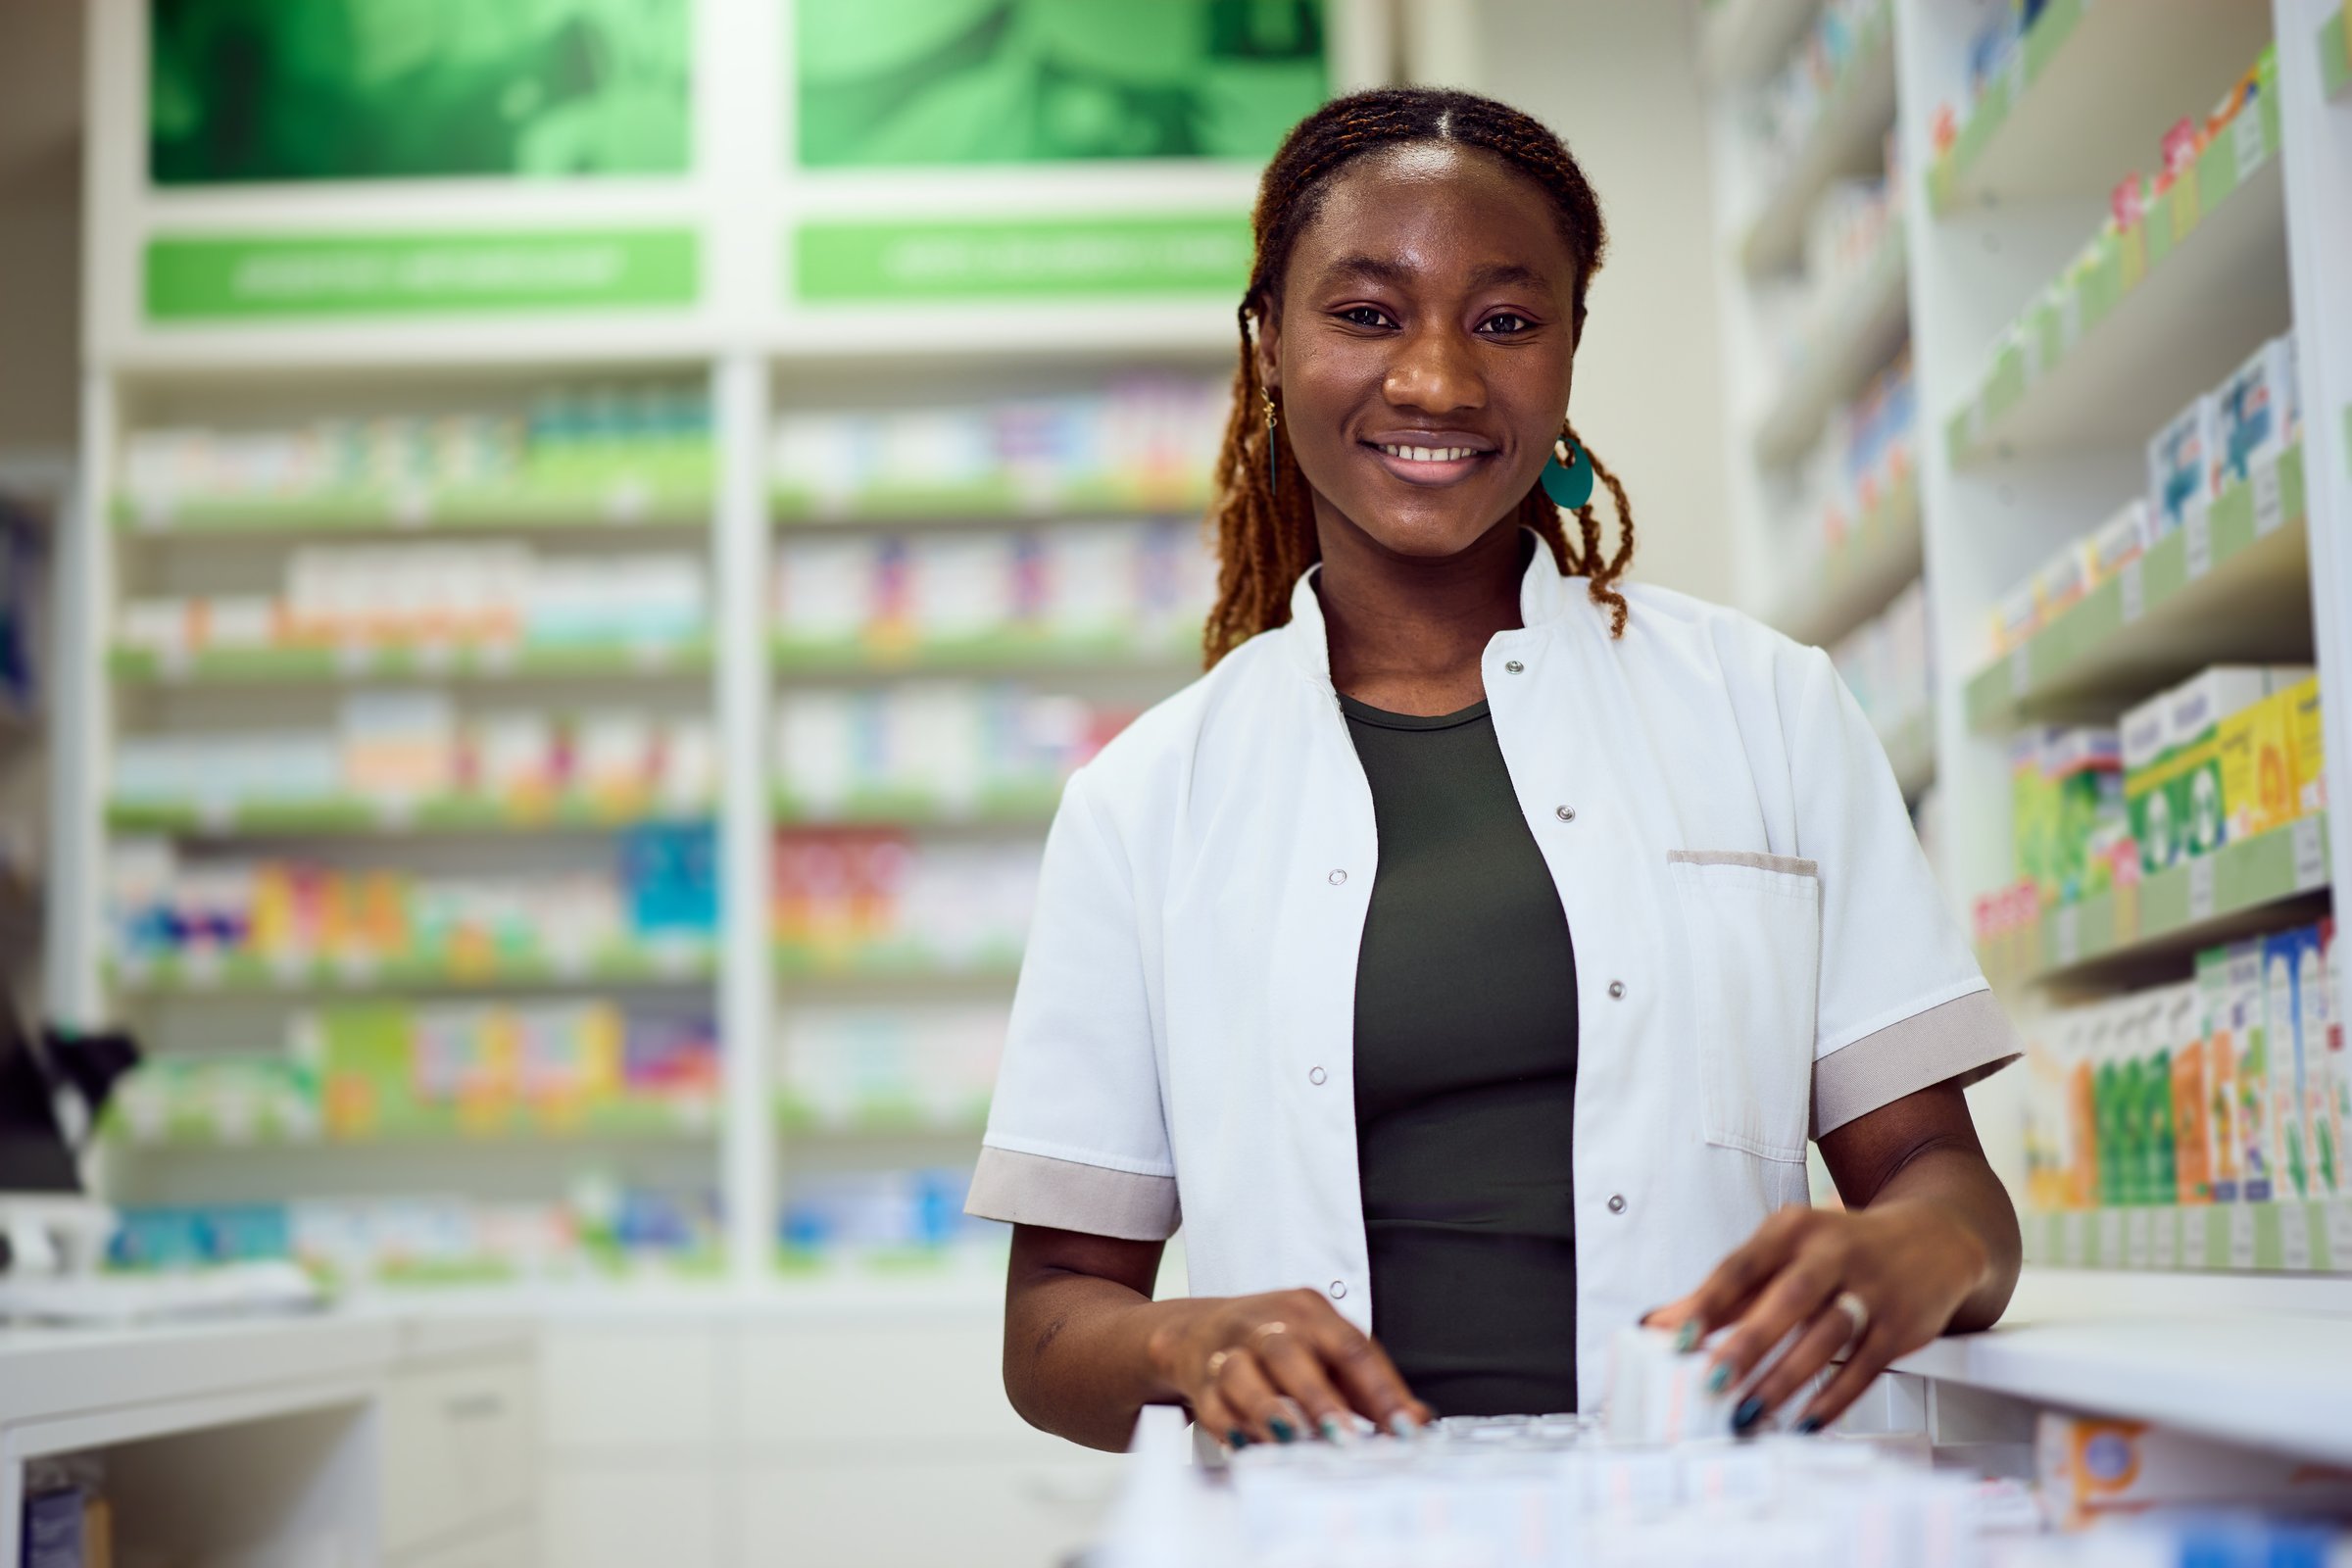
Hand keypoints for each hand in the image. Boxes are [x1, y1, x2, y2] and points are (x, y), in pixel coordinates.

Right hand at [1147, 1288, 1433, 1448]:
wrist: (1197, 1330)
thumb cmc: (1278, 1345)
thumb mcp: (1326, 1350)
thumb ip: (1370, 1386)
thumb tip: (1418, 1421)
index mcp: (1308, 1311)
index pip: (1351, 1346)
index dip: (1379, 1389)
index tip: (1403, 1428)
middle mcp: (1267, 1324)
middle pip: (1290, 1353)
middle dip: (1318, 1398)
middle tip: (1343, 1439)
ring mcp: (1229, 1349)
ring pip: (1243, 1375)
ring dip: (1269, 1411)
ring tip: (1292, 1441)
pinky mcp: (1201, 1379)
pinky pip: (1212, 1405)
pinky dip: (1231, 1427)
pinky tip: (1250, 1447)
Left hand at [1645, 1202, 1992, 1434]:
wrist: (1934, 1239)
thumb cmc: (1841, 1250)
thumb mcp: (1785, 1253)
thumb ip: (1728, 1291)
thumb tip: (1661, 1323)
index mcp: (1794, 1229)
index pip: (1742, 1264)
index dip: (1708, 1302)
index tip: (1675, 1336)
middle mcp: (1835, 1253)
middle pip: (1788, 1299)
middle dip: (1749, 1343)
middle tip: (1713, 1383)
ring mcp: (1872, 1290)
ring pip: (1826, 1338)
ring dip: (1785, 1380)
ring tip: (1749, 1412)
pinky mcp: (1902, 1327)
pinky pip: (1864, 1369)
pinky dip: (1832, 1399)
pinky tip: (1803, 1422)